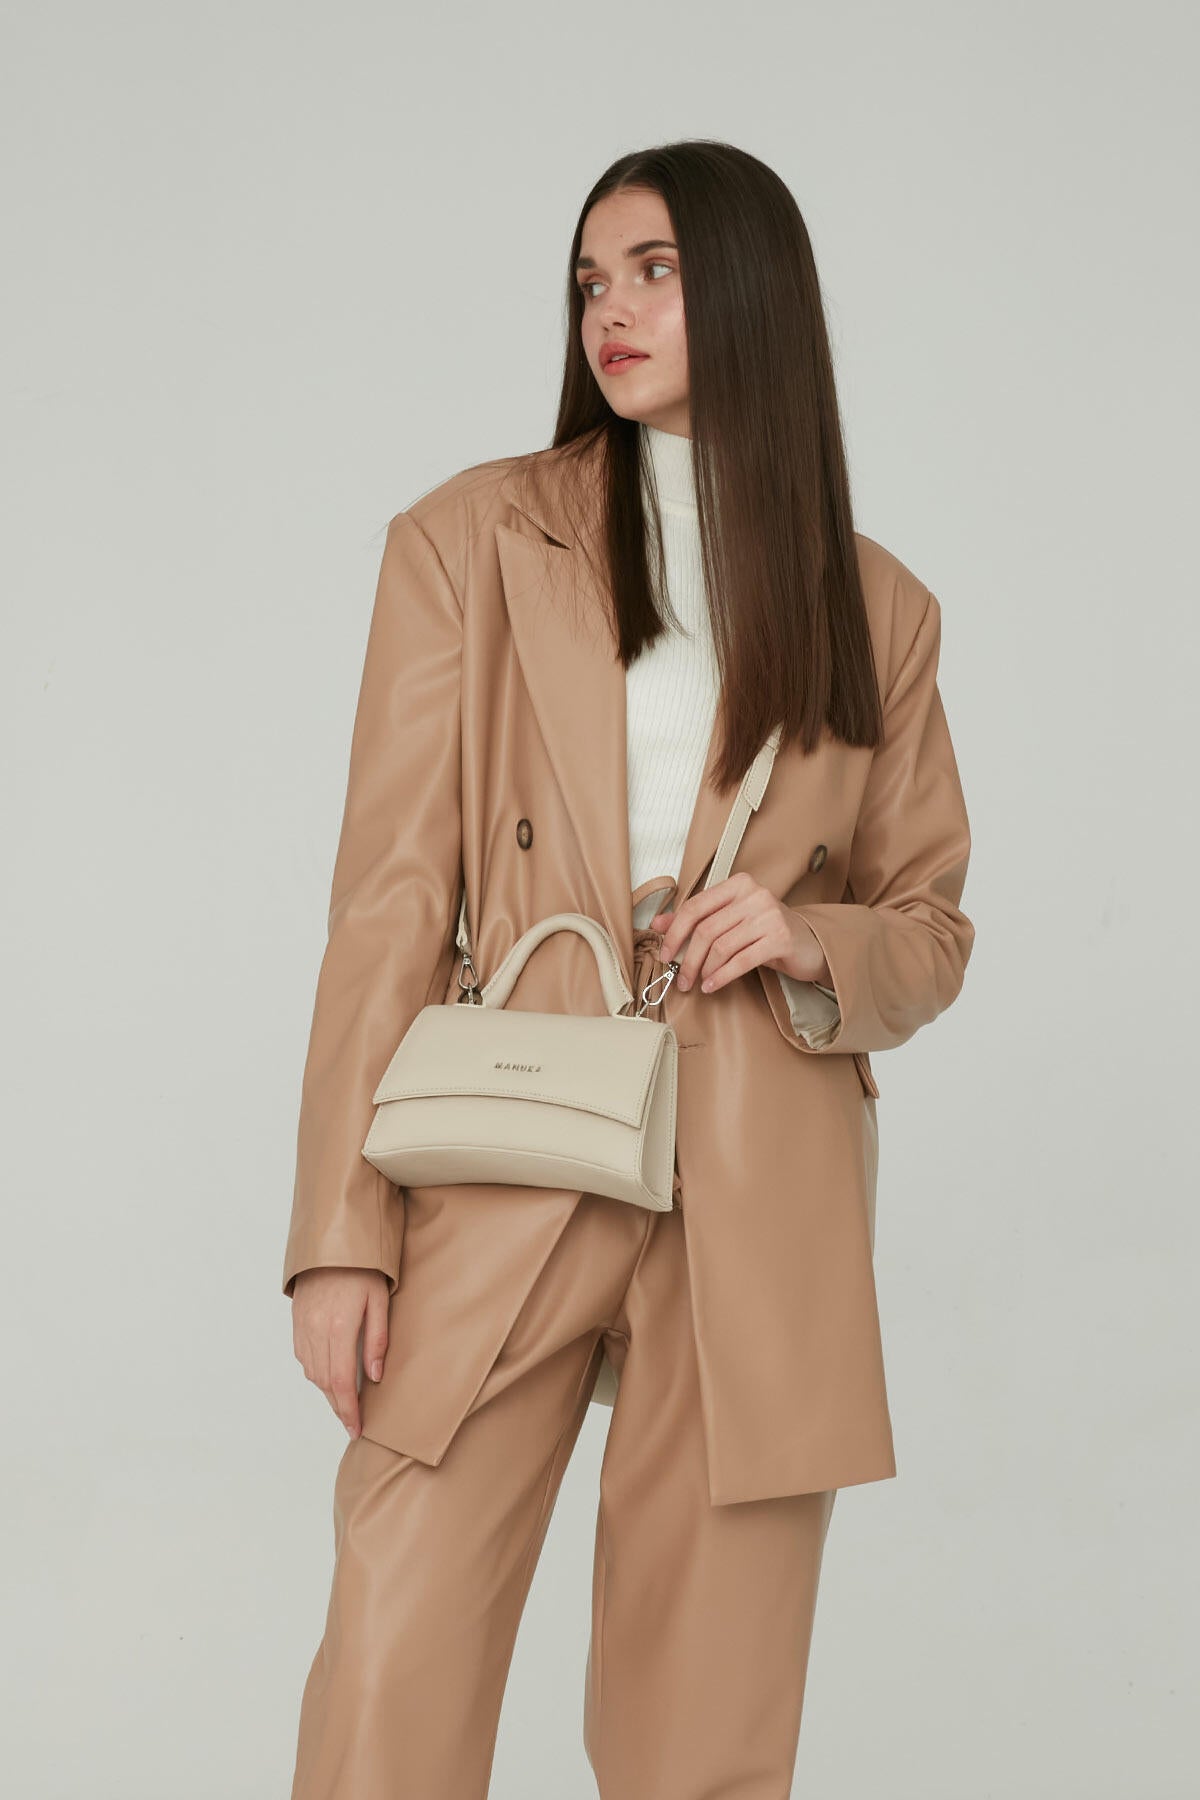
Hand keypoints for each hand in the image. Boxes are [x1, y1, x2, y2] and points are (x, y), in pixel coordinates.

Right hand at [290, 1267, 390, 1437]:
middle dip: (338, 1406)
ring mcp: (303, 1325)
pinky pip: (303, 1356)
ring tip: (344, 1402)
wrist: (331, 1242)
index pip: (342, 1381)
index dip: (348, 1409)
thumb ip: (378, 1339)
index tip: (356, 1428)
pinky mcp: (297, 1320)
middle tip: (352, 1423)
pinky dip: (315, 1372)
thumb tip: (375, 1376)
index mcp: (340, 1327)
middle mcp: (316, 1330)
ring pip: (311, 1372)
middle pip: (324, 1382)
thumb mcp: (380, 1300)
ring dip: (327, 1391)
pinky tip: (328, 1375)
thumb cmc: (362, 1268)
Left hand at [651, 871, 832, 995]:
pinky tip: (712, 986)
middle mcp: (754, 895)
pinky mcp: (781, 938)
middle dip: (688, 959)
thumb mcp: (731, 921)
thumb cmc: (766, 932)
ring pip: (721, 946)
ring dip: (704, 970)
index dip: (674, 933)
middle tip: (680, 979)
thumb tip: (658, 924)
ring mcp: (769, 915)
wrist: (809, 944)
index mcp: (738, 885)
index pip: (695, 906)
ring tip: (698, 983)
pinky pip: (741, 960)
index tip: (665, 954)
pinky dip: (722, 976)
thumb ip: (696, 919)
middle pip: (706, 929)